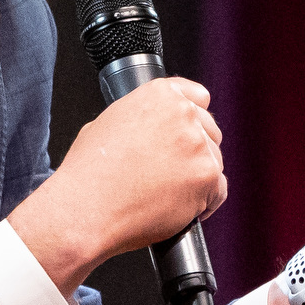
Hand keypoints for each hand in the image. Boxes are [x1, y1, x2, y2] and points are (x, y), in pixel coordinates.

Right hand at [7, 77, 224, 293]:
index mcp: (158, 94)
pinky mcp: (205, 176)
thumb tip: (156, 128)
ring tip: (169, 194)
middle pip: (209, 131)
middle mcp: (182, 114)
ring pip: (214, 161)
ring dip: (198, 178)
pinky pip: (218, 190)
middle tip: (173, 172)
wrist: (85, 209)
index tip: (189, 133)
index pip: (197, 97)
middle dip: (195, 151)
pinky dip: (205, 202)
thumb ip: (143, 117)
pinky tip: (182, 208)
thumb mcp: (110, 122)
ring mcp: (197, 145)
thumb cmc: (89, 173)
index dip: (193, 119)